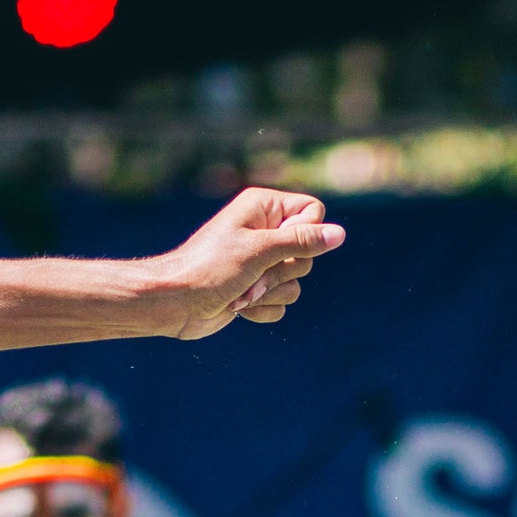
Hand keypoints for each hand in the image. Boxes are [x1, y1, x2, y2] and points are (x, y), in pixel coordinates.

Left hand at [153, 188, 345, 336]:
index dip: (305, 234)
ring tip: (241, 293)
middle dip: (280, 272)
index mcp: (264, 207)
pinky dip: (262, 309)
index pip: (313, 212)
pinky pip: (282, 302)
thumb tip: (340, 234)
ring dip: (269, 293)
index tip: (277, 247)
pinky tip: (238, 307)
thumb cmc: (210, 268)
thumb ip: (301, 241)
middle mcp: (265, 231)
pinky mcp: (257, 289)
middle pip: (307, 253)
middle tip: (251, 275)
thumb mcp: (259, 251)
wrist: (176, 304)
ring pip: (296, 282)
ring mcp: (262, 262)